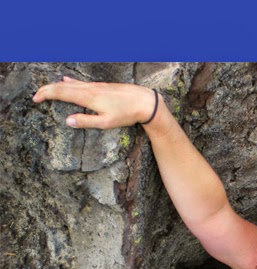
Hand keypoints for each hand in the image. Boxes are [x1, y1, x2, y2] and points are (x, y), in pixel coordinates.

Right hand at [32, 76, 158, 129]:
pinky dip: (71, 82)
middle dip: (47, 90)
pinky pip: (81, 82)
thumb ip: (86, 121)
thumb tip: (67, 120)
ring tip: (47, 90)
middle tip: (36, 96)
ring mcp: (96, 86)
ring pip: (71, 83)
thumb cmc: (126, 114)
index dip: (46, 94)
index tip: (35, 99)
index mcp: (88, 97)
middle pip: (63, 86)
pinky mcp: (102, 86)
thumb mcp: (106, 122)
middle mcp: (89, 88)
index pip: (61, 92)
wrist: (144, 102)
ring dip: (57, 86)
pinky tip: (67, 79)